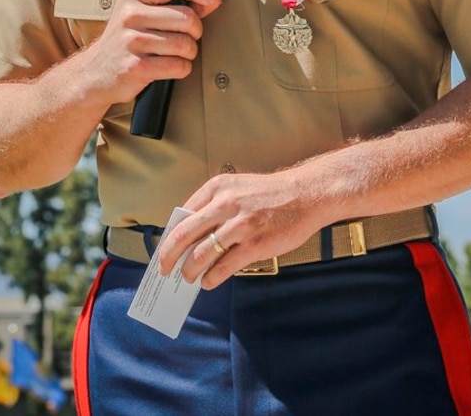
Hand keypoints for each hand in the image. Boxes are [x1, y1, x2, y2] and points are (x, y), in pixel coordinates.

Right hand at [80, 0, 219, 107]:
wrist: (95, 74)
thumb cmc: (124, 42)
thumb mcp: (141, 15)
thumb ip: (174, 5)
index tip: (210, 0)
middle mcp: (130, 16)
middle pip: (186, 17)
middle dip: (196, 31)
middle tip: (188, 37)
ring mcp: (131, 41)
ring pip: (185, 44)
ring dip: (189, 53)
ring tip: (178, 54)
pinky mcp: (136, 66)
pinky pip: (178, 66)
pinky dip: (182, 69)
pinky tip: (171, 67)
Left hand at [154, 170, 328, 289]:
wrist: (307, 195)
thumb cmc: (272, 194)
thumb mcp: (238, 188)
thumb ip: (215, 207)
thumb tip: (192, 237)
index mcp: (217, 188)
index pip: (182, 215)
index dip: (169, 236)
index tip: (164, 249)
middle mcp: (225, 204)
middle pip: (184, 235)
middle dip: (169, 256)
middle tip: (164, 269)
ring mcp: (240, 225)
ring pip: (201, 254)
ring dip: (190, 270)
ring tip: (188, 277)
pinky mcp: (254, 244)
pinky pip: (224, 266)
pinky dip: (212, 278)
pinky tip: (208, 282)